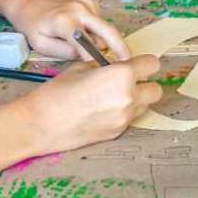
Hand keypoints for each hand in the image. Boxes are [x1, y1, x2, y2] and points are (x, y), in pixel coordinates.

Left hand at [0, 0, 130, 61]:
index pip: (86, 42)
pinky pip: (99, 21)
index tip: (100, 70)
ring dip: (104, 40)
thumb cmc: (31, 25)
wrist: (27, 1)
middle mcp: (79, 9)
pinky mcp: (89, 2)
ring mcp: (86, 4)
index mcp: (65, 21)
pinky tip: (86, 36)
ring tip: (94, 52)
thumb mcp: (41, 44)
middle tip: (128, 63)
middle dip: (120, 47)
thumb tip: (85, 57)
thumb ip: (64, 52)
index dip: (94, 57)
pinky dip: (97, 31)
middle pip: (107, 30)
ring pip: (104, 27)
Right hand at [18, 55, 162, 152]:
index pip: (152, 65)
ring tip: (112, 97)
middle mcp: (129, 97)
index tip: (135, 64)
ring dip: (135, 99)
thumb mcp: (83, 68)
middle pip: (155, 90)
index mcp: (122, 75)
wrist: (41, 123)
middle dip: (144, 84)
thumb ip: (105, 66)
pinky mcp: (117, 133)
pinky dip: (123, 113)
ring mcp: (124, 118)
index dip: (144, 63)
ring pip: (144, 106)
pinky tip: (102, 111)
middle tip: (127, 81)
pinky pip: (130, 119)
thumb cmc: (57, 92)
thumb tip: (114, 65)